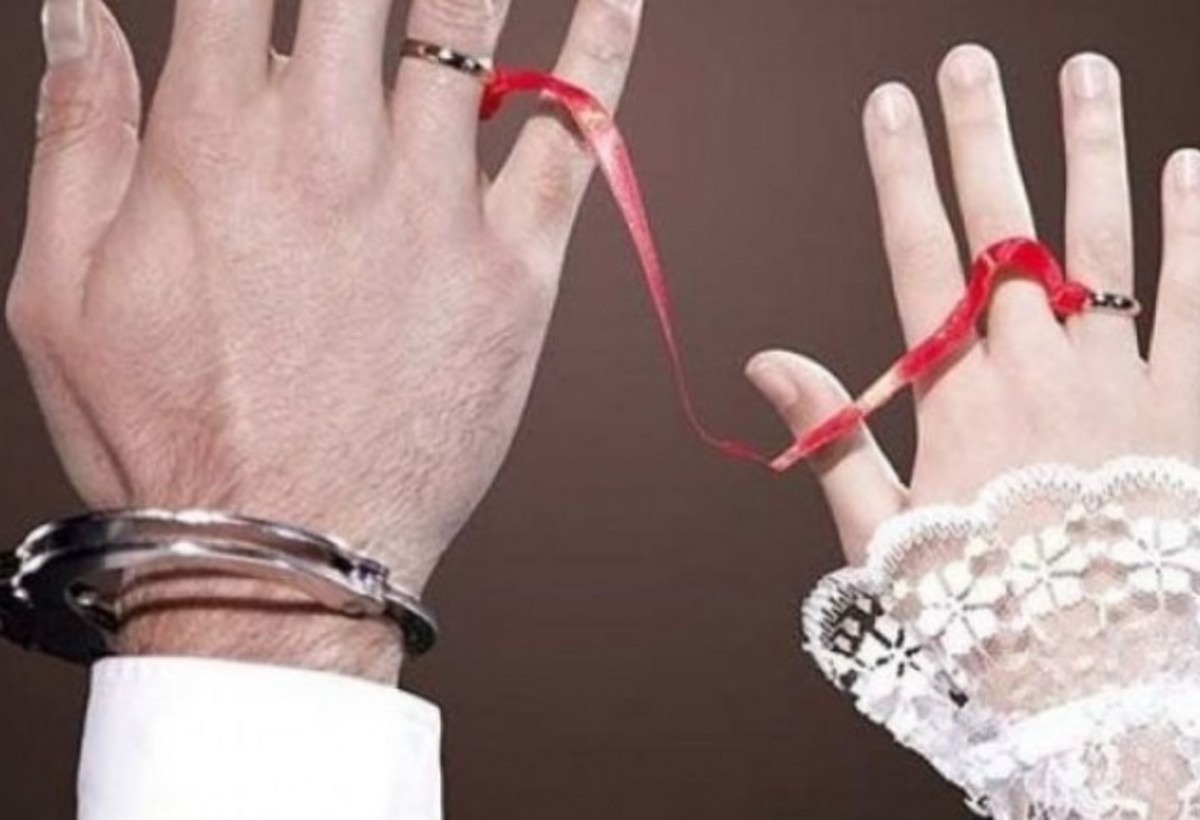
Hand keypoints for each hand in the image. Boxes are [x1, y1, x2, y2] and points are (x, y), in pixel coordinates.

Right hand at [9, 0, 642, 679]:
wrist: (285, 554)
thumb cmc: (166, 435)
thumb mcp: (57, 292)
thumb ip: (76, 136)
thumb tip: (79, 15)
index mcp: (210, 140)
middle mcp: (326, 146)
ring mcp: (431, 202)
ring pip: (466, 22)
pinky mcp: (514, 268)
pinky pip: (574, 136)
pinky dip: (604, 49)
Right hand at [747, 44, 1199, 560]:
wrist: (1092, 668)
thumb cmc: (975, 602)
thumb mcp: (880, 531)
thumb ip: (830, 435)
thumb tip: (767, 361)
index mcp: (957, 391)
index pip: (919, 252)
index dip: (901, 173)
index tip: (887, 103)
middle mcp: (1035, 363)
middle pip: (1006, 225)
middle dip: (983, 135)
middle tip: (970, 59)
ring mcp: (1117, 376)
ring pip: (1105, 240)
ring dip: (1093, 150)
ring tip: (1087, 73)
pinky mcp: (1184, 403)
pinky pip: (1194, 301)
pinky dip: (1194, 231)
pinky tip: (1190, 165)